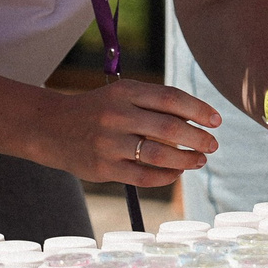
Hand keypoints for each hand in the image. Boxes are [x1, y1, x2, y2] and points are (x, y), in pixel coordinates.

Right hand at [35, 78, 221, 186]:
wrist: (51, 127)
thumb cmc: (96, 110)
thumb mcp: (120, 95)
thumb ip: (153, 104)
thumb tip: (197, 120)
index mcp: (124, 91)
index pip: (170, 98)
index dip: (198, 109)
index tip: (216, 120)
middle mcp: (117, 115)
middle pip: (170, 128)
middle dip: (198, 138)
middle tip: (213, 144)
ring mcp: (109, 143)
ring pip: (159, 155)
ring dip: (186, 160)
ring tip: (200, 160)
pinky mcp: (103, 168)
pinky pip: (143, 176)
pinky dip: (166, 176)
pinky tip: (176, 173)